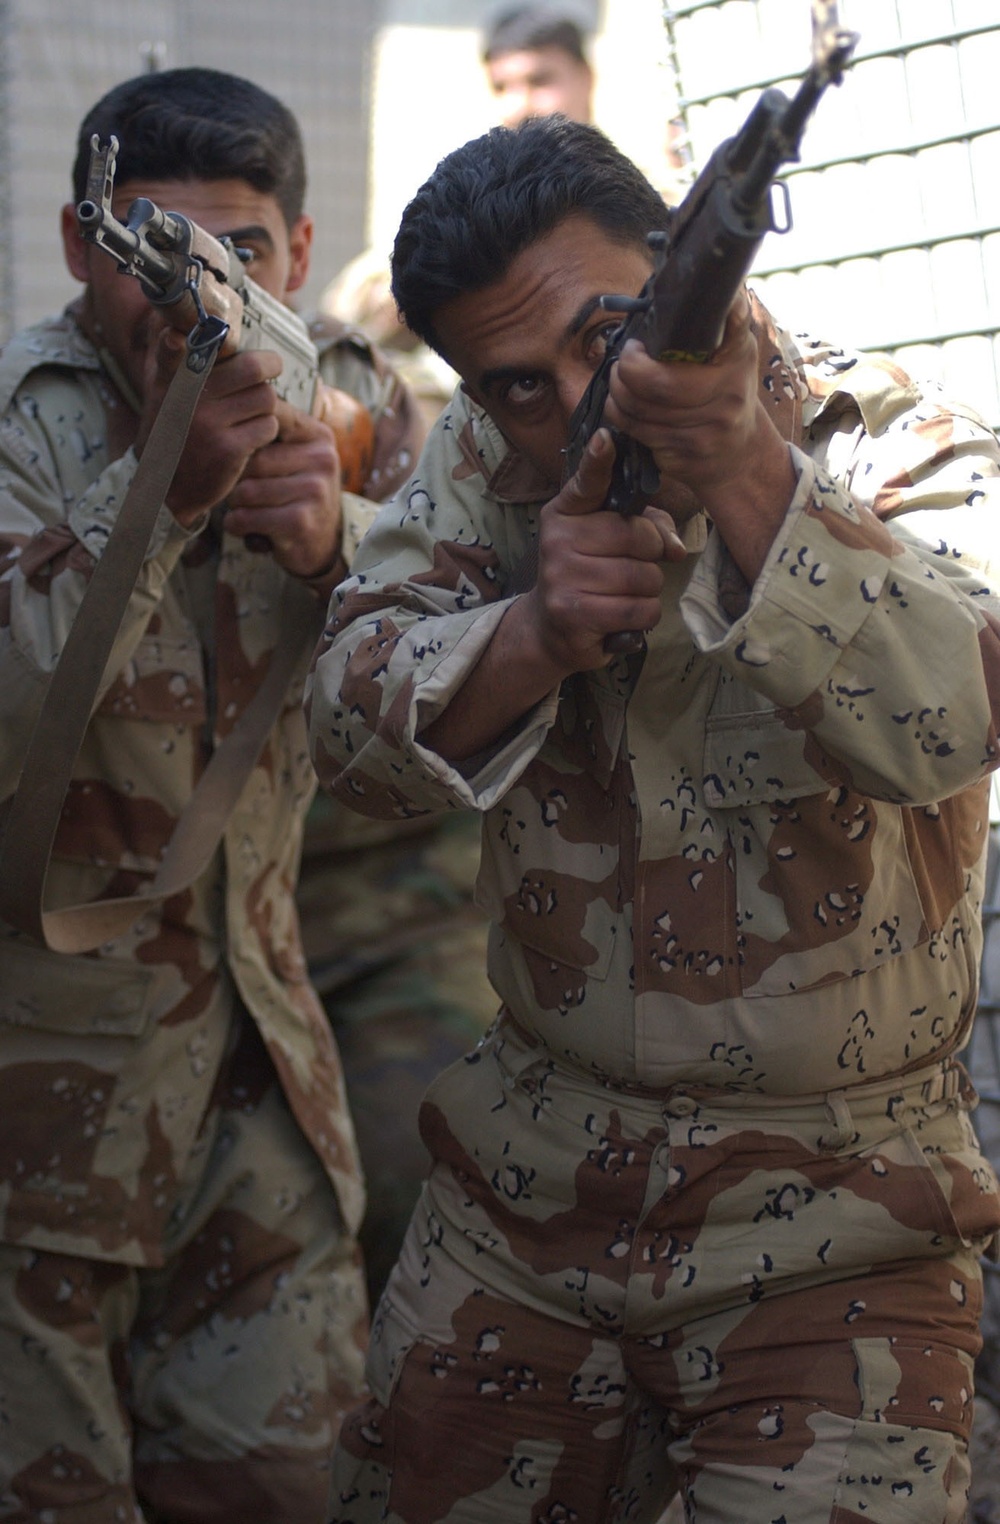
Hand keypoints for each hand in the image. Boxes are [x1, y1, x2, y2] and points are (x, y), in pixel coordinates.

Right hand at [136, 326, 281, 526]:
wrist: (166, 487)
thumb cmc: (171, 431)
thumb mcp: (163, 393)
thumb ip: (170, 359)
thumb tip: (177, 327)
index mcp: (170, 380)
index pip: (172, 348)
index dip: (182, 339)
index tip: (180, 337)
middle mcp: (187, 399)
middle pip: (251, 367)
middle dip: (269, 365)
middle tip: (272, 366)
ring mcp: (209, 424)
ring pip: (265, 398)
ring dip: (266, 404)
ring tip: (251, 412)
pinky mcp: (229, 449)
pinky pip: (268, 426)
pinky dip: (265, 430)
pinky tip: (249, 437)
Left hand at [222, 397, 343, 582]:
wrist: (322, 546)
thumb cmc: (296, 495)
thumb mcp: (296, 458)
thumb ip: (273, 431)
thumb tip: (230, 396)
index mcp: (318, 436)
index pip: (271, 415)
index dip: (245, 432)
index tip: (238, 450)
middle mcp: (322, 459)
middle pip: (252, 458)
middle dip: (237, 479)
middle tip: (242, 493)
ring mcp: (314, 491)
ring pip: (246, 490)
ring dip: (236, 506)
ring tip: (246, 511)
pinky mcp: (300, 522)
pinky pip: (247, 517)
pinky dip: (238, 526)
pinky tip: (247, 529)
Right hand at [521, 426, 686, 675]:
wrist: (549, 630)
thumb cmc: (589, 577)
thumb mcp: (613, 544)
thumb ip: (649, 530)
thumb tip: (675, 549)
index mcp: (566, 513)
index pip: (587, 483)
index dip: (599, 461)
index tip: (605, 438)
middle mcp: (558, 539)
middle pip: (636, 537)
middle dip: (650, 557)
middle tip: (632, 570)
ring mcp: (561, 576)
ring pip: (642, 577)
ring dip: (646, 592)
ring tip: (622, 596)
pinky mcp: (572, 612)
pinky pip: (638, 609)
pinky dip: (643, 617)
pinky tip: (623, 618)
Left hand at [604, 293, 796, 580]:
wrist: (741, 456)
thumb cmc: (733, 392)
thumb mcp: (739, 352)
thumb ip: (728, 319)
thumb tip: (723, 279)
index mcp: (736, 364)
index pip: (683, 358)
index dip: (643, 357)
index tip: (637, 344)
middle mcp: (723, 401)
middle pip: (651, 387)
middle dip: (623, 371)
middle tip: (624, 361)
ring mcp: (700, 435)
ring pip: (635, 410)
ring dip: (616, 392)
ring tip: (620, 380)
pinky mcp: (678, 458)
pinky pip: (634, 432)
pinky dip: (620, 416)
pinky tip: (624, 405)